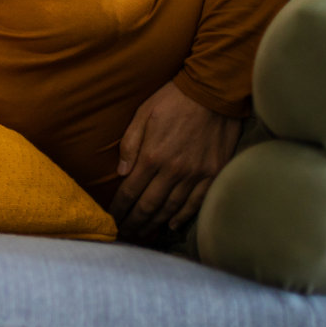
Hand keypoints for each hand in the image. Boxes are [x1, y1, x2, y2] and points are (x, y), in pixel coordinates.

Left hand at [109, 80, 243, 240]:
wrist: (214, 91)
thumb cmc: (174, 99)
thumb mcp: (143, 114)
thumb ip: (130, 145)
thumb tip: (121, 173)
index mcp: (152, 156)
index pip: (130, 192)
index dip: (119, 209)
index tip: (111, 221)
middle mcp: (173, 170)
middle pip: (149, 206)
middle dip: (134, 223)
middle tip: (125, 235)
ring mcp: (196, 174)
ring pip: (171, 208)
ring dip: (154, 223)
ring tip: (143, 234)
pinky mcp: (213, 173)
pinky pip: (196, 202)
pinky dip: (182, 216)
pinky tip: (171, 225)